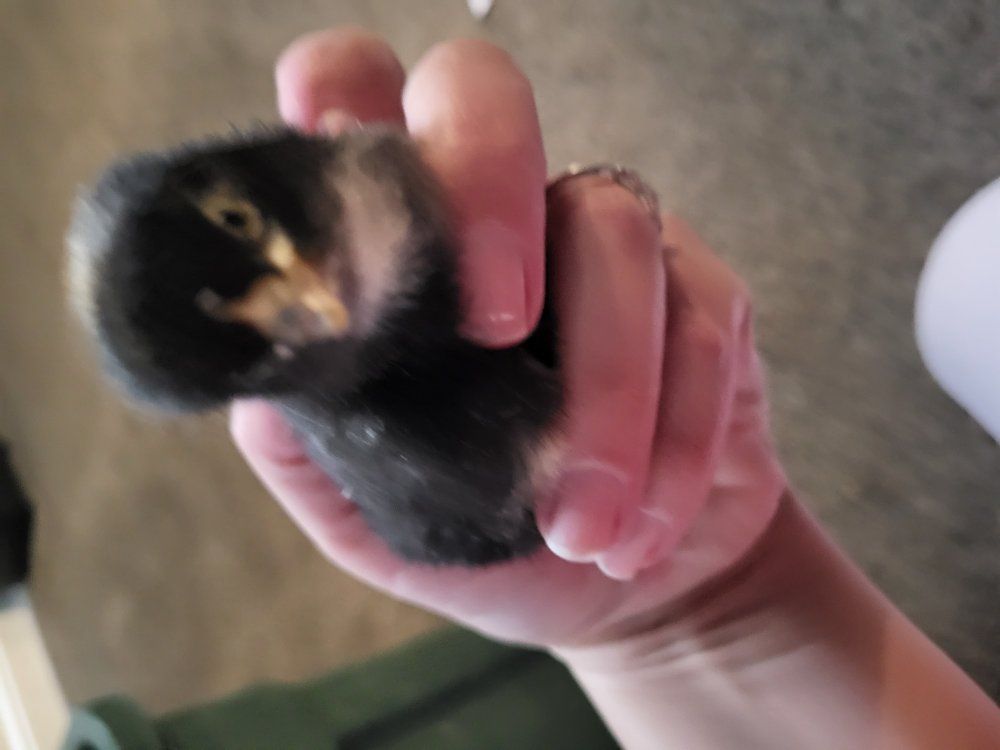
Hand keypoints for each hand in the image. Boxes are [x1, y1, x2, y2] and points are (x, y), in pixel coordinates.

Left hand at [231, 28, 786, 650]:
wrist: (619, 585)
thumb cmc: (493, 541)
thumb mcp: (384, 521)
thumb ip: (318, 459)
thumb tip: (261, 397)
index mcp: (408, 250)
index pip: (354, 98)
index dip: (341, 98)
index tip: (361, 216)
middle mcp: (504, 214)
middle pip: (485, 91)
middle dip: (489, 186)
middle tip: (496, 326)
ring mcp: (606, 241)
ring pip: (615, 232)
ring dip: (607, 398)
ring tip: (581, 528)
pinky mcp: (701, 293)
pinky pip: (702, 325)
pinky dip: (674, 442)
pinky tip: (637, 529)